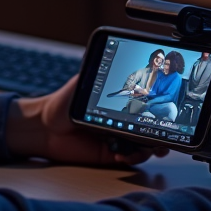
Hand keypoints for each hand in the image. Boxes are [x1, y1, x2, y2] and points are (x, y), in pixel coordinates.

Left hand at [5, 77, 167, 166]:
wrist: (43, 127)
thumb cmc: (62, 104)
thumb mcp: (82, 83)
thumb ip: (96, 72)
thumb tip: (108, 52)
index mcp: (118, 104)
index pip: (143, 106)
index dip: (157, 108)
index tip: (167, 108)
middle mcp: (121, 121)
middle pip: (149, 127)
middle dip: (162, 130)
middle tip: (167, 132)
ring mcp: (117, 139)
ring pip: (144, 145)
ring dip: (151, 146)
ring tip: (153, 145)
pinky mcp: (109, 155)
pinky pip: (128, 158)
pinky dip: (132, 157)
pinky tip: (125, 153)